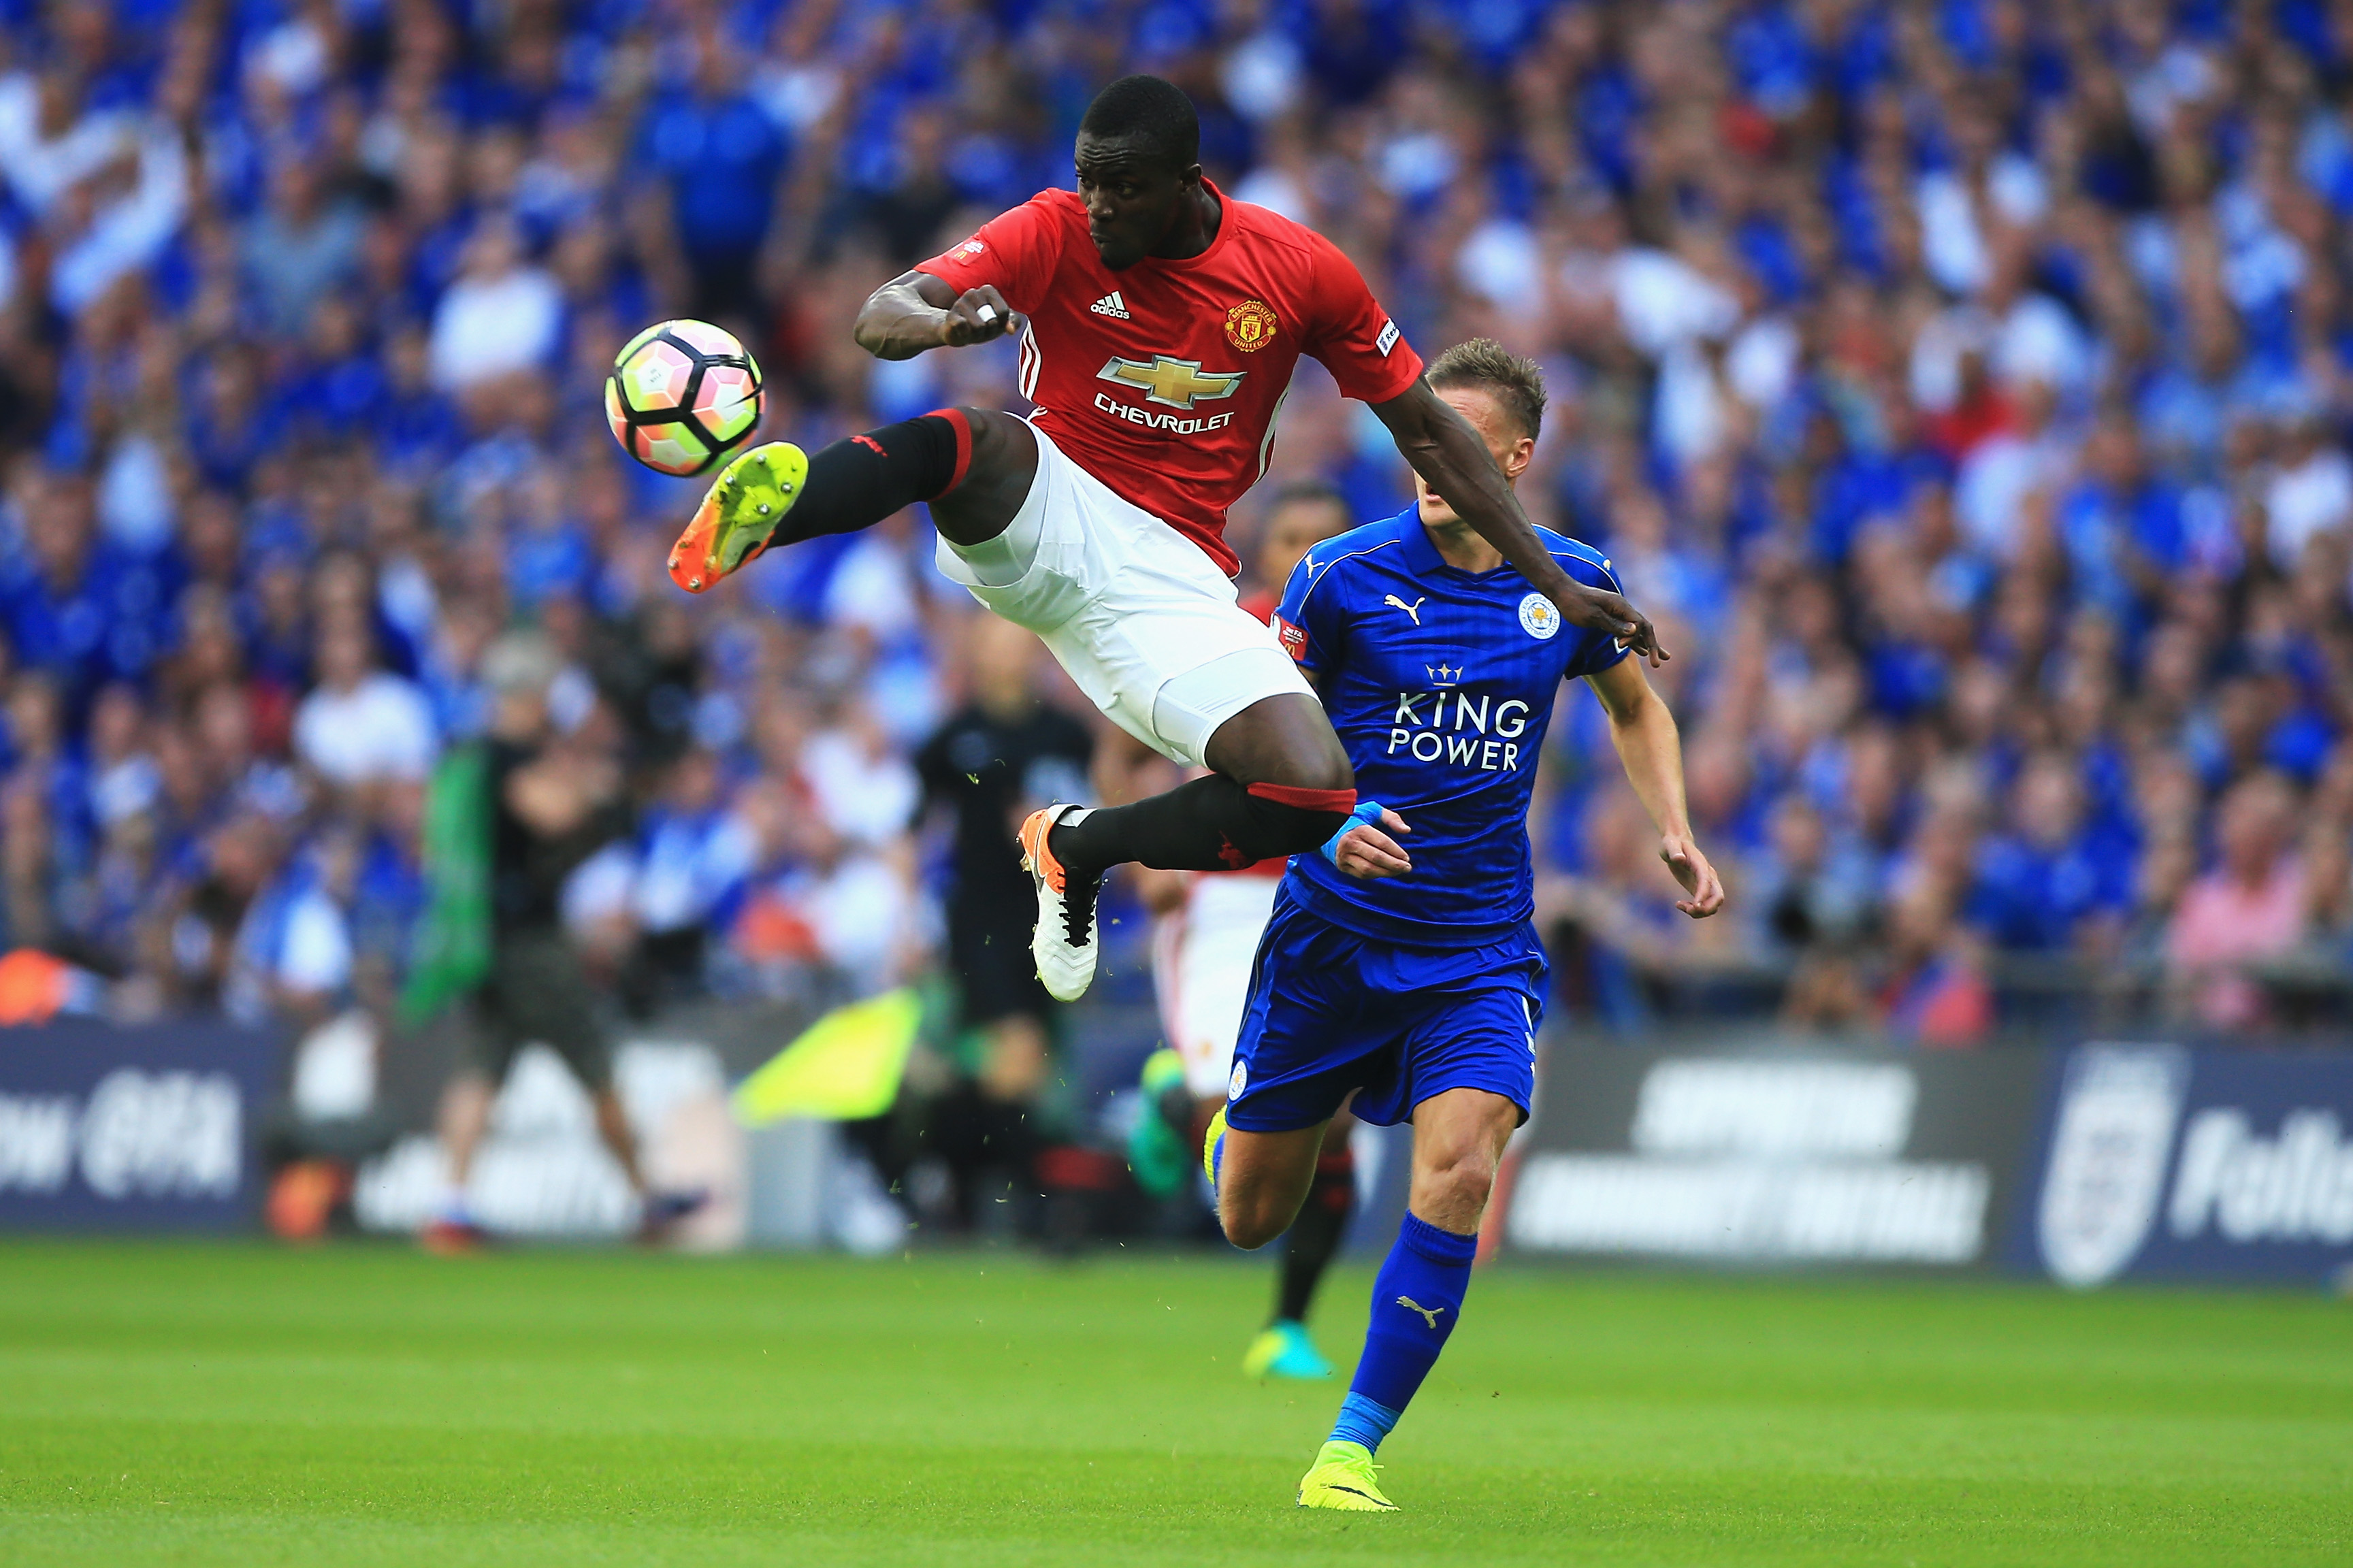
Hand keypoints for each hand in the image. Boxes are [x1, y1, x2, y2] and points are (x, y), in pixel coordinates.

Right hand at [939, 286, 1012, 346]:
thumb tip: (1011, 330)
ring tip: (971, 331)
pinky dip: (966, 335)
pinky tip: (962, 332)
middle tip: (982, 329)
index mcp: (988, 290)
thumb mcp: (1002, 322)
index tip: (994, 323)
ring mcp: (960, 303)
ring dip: (977, 335)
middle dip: (990, 331)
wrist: (958, 333)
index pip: (1003, 312)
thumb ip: (1013, 322)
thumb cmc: (983, 325)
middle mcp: (973, 292)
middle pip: (993, 321)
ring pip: (979, 327)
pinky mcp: (951, 316)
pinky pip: (964, 327)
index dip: (1001, 325)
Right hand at [1332, 809, 1411, 878]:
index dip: (1396, 851)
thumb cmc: (1355, 818)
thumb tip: (1407, 830)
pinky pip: (1361, 875)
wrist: (1327, 828)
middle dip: (1394, 864)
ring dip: (1386, 873)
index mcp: (1359, 829)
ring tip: (1398, 872)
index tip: (1407, 857)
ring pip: (1368, 869)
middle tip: (1407, 868)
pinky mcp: (1342, 866)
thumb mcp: (1372, 811)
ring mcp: (1344, 856)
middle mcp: (1350, 844)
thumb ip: (1391, 818)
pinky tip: (1385, 872)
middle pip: (1376, 858)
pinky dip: (1376, 875)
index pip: (1381, 842)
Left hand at [1549, 578, 1666, 665]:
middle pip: (1644, 628)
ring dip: (1650, 645)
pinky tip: (1642, 652)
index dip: (1637, 637)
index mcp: (1621, 606)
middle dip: (1654, 645)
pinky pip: (1628, 632)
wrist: (1562, 592)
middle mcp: (1623, 609)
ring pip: (1639, 631)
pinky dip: (1636, 642)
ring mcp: (1618, 613)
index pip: (1640, 624)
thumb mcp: (1593, 616)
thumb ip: (1614, 624)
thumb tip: (1636, 631)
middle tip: (1660, 663)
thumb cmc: (1575, 603)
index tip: (1621, 645)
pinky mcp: (1611, 618)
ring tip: (1663, 658)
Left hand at [1659, 834, 1723, 917]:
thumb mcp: (1669, 845)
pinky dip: (1694, 910)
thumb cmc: (1672, 844)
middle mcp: (1708, 876)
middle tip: (1689, 910)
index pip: (1706, 882)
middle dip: (1707, 908)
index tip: (1694, 906)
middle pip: (1718, 897)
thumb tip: (1679, 858)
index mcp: (1701, 865)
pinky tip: (1678, 904)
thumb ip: (1674, 851)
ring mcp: (1707, 884)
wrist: (1676, 844)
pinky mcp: (1700, 890)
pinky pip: (1704, 905)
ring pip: (1713, 904)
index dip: (1703, 894)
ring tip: (1680, 906)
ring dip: (1700, 911)